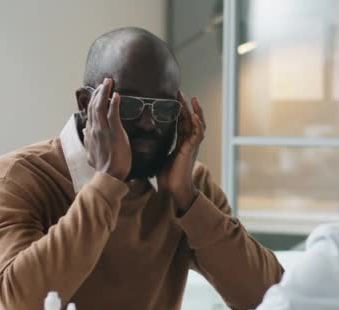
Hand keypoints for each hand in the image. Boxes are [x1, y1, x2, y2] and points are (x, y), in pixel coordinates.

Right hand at [83, 78, 131, 180]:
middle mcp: (94, 129)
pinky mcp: (114, 132)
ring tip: (108, 83)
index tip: (98, 92)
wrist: (109, 175)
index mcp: (90, 133)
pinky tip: (116, 95)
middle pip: (94, 106)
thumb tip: (85, 131)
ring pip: (100, 106)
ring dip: (104, 93)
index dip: (93, 100)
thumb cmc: (104, 166)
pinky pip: (113, 114)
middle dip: (99, 92)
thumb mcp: (91, 153)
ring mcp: (103, 130)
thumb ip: (88, 141)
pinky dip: (113, 103)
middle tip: (105, 82)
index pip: (90, 112)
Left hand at [159, 91, 205, 211]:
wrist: (172, 188)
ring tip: (192, 99)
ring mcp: (192, 145)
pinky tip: (194, 115)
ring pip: (198, 123)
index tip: (172, 97)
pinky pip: (198, 134)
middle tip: (180, 91)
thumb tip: (140, 139)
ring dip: (196, 111)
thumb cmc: (166, 176)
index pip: (180, 121)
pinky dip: (197, 123)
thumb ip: (155, 145)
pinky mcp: (192, 149)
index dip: (178, 109)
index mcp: (180, 142)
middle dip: (186, 105)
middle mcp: (188, 141)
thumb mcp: (159, 155)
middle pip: (189, 119)